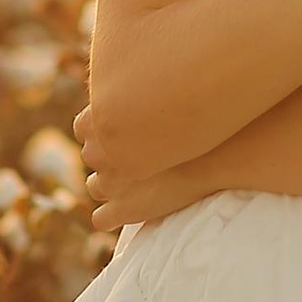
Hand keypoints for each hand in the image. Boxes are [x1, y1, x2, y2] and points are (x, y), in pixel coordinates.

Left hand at [76, 102, 219, 232]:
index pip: (84, 127)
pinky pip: (101, 219)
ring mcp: (109, 184)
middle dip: (110, 158)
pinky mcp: (123, 210)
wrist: (217, 153)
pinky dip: (112, 216)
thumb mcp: (165, 93)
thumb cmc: (198, 119)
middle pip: (92, 156)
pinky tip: (135, 208)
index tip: (127, 132)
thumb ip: (146, 94)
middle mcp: (98, 153)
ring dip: (110, 186)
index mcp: (100, 122)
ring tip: (138, 184)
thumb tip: (150, 82)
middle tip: (138, 156)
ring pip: (95, 187)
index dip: (106, 131)